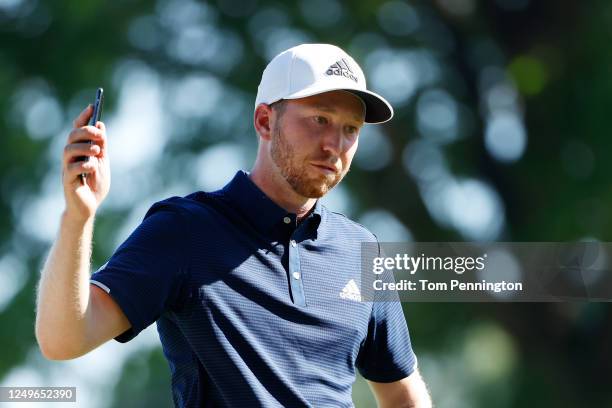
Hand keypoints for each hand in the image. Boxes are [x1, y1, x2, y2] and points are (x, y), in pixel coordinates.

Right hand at [62, 104, 110, 222]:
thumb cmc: (94, 184)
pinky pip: (71, 169)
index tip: (93, 106)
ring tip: (97, 151)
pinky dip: (84, 165)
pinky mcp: (68, 182)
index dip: (83, 117)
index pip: (77, 129)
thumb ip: (102, 145)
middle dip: (85, 131)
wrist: (89, 207)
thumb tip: (100, 125)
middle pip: (72, 136)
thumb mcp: (102, 162)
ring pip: (68, 150)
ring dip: (84, 147)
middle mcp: (70, 157)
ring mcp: (67, 168)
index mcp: (79, 150)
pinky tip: (93, 167)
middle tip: (99, 133)